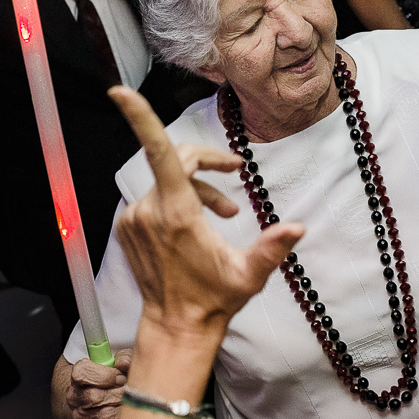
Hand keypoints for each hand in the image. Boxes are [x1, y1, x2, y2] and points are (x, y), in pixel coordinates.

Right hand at [64, 349, 132, 418]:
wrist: (100, 403)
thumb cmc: (114, 379)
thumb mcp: (120, 363)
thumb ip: (124, 358)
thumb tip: (124, 364)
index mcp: (78, 376)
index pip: (82, 374)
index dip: (105, 375)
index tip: (120, 376)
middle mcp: (74, 398)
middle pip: (95, 397)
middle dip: (118, 393)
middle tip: (130, 391)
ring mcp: (79, 418)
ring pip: (105, 416)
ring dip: (122, 409)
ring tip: (129, 404)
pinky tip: (125, 418)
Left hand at [108, 86, 305, 339]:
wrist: (176, 326)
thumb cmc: (214, 301)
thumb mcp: (249, 275)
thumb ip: (272, 249)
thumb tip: (298, 228)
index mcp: (176, 214)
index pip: (157, 154)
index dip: (140, 118)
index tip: (121, 92)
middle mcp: (149, 210)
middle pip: (175, 161)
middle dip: (207, 162)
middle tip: (234, 171)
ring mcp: (134, 218)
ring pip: (166, 181)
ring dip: (196, 189)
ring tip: (225, 215)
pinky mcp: (128, 226)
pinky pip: (154, 197)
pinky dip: (177, 200)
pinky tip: (197, 224)